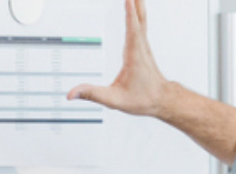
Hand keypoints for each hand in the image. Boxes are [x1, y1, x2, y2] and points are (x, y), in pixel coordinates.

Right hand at [67, 0, 171, 116]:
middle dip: (136, 1)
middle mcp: (141, 47)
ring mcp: (143, 45)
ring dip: (137, 3)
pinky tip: (136, 5)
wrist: (162, 100)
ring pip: (142, 18)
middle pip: (139, 17)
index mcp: (134, 56)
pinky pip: (141, 23)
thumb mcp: (115, 100)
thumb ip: (93, 95)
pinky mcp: (143, 46)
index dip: (130, 14)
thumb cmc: (143, 99)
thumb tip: (73, 93)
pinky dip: (137, 11)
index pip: (132, 30)